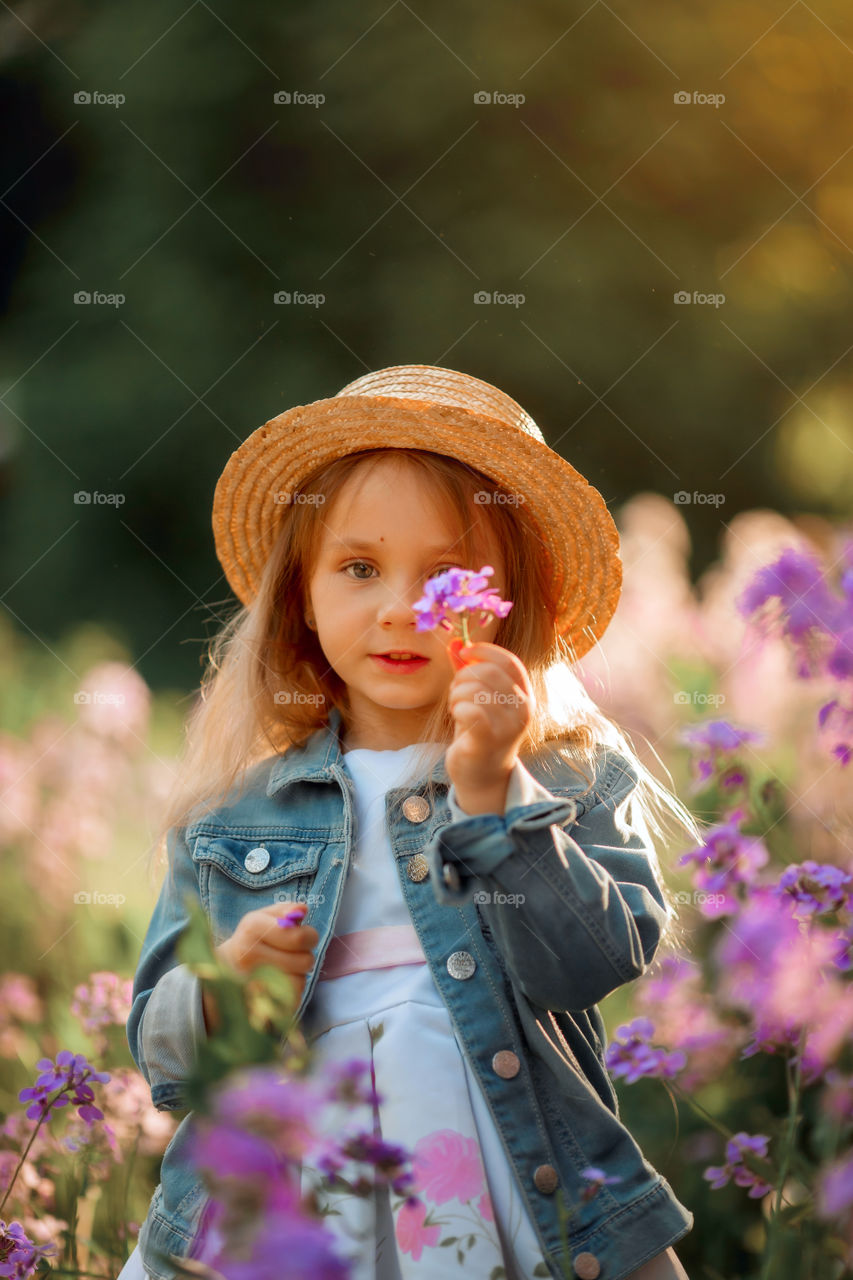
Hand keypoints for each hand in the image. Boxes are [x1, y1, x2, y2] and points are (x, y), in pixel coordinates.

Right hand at [202, 902, 318, 1031]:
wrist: (224, 969)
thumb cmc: (253, 939)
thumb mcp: (264, 917)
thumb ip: (286, 910)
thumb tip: (303, 909)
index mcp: (252, 928)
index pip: (299, 937)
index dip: (310, 937)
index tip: (305, 936)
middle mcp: (249, 954)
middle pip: (305, 961)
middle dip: (305, 956)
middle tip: (294, 953)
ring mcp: (251, 981)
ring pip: (300, 981)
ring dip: (298, 974)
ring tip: (283, 968)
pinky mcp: (258, 1003)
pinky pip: (292, 998)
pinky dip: (290, 991)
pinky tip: (277, 983)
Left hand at [444, 638, 533, 813]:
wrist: (482, 775)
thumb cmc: (479, 731)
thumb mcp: (477, 697)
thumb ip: (467, 669)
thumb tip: (454, 642)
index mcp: (524, 695)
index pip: (509, 661)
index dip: (484, 651)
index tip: (464, 654)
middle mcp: (523, 709)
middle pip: (488, 672)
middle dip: (463, 676)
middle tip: (456, 691)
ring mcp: (509, 727)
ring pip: (475, 690)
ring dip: (456, 695)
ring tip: (456, 707)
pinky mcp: (490, 741)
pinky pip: (470, 710)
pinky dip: (458, 708)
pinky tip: (458, 717)